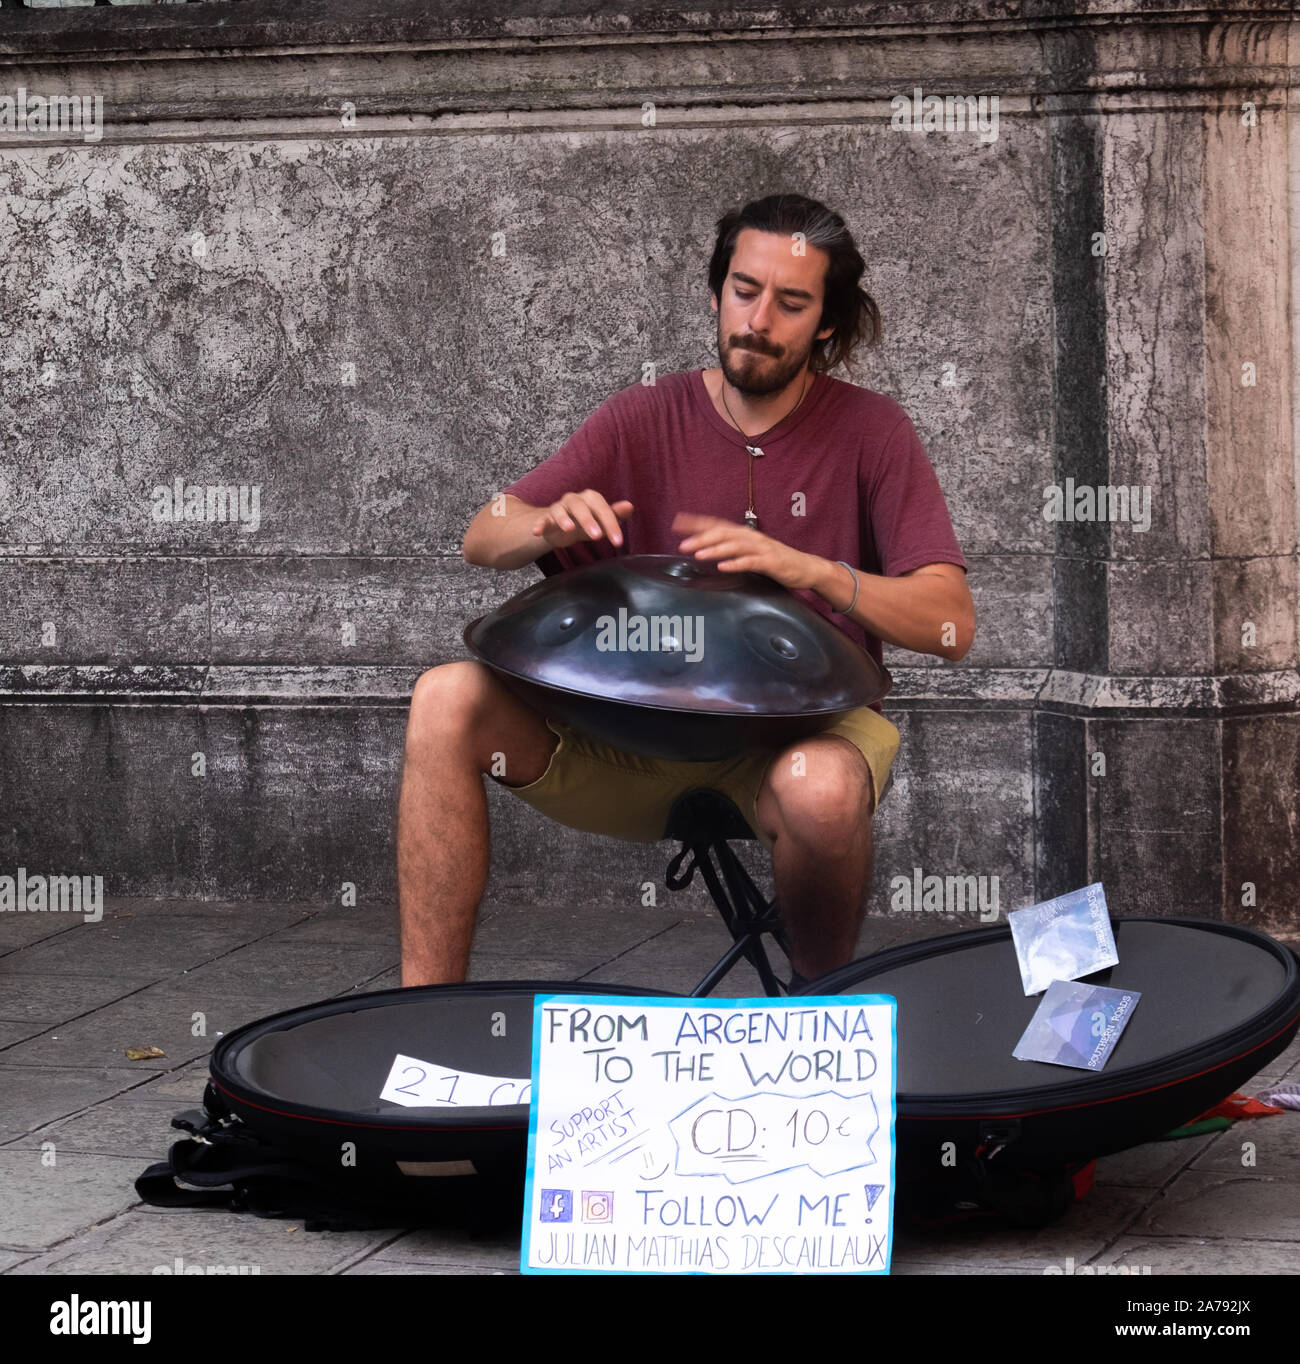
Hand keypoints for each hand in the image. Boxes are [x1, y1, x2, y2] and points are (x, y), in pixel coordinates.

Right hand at [531, 490, 633, 548]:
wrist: (563, 527)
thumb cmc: (587, 522)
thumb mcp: (602, 520)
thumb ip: (615, 514)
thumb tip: (629, 506)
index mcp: (590, 499)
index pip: (602, 508)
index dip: (611, 524)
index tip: (618, 542)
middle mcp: (574, 500)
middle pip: (580, 507)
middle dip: (589, 521)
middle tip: (597, 536)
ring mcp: (559, 508)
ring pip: (560, 510)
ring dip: (564, 519)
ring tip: (569, 529)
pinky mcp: (546, 519)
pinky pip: (542, 520)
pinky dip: (539, 525)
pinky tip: (537, 532)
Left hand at [672, 512, 817, 590]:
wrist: (806, 568)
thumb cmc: (776, 561)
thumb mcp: (751, 553)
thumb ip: (733, 550)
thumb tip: (708, 552)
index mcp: (745, 534)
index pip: (717, 525)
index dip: (697, 523)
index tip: (677, 523)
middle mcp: (752, 537)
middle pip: (723, 534)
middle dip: (701, 538)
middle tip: (682, 545)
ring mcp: (762, 549)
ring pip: (735, 546)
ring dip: (715, 549)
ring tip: (698, 554)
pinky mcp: (771, 562)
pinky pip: (752, 562)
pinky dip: (736, 563)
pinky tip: (723, 567)